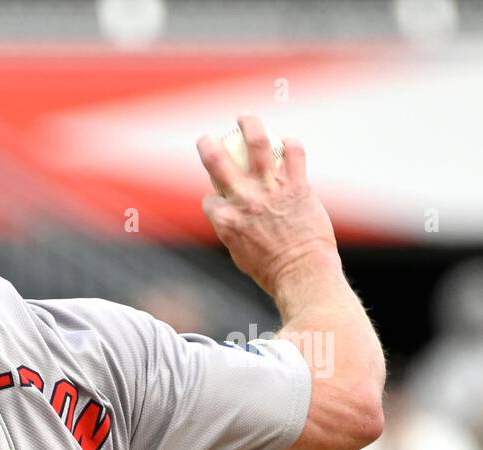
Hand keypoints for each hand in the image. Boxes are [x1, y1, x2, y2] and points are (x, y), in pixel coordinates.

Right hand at [197, 115, 340, 297]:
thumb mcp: (239, 253)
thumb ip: (233, 229)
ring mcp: (271, 190)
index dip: (213, 196)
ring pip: (257, 145)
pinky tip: (287, 142)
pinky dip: (290, 145)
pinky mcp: (298, 185)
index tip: (219, 198)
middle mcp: (244, 200)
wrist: (302, 272)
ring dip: (249, 126)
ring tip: (245, 118)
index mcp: (225, 219)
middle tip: (207, 138)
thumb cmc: (270, 270)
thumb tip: (233, 217)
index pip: (210, 198)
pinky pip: (294, 154)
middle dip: (208, 145)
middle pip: (218, 162)